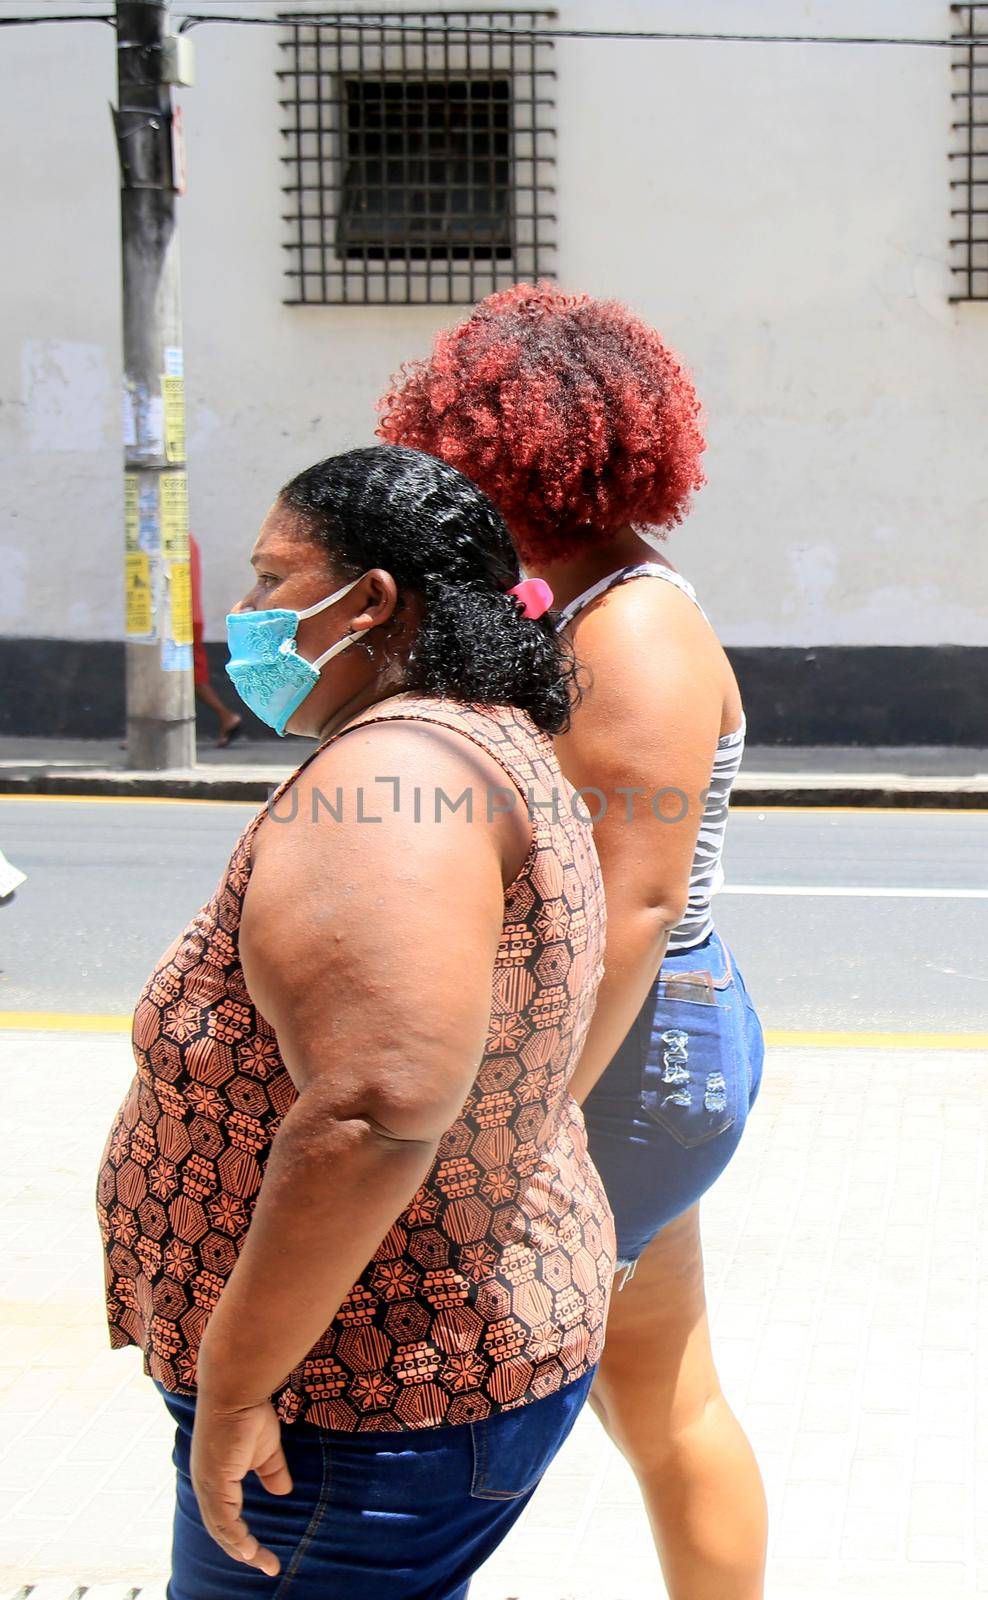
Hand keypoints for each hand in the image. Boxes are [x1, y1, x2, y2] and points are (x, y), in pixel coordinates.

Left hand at [190, 1395, 292, 1576]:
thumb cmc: (249, 1413)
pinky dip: (236, 1538)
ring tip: (262, 1564)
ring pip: (222, 1529)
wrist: (237, 1391)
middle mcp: (206, 1484)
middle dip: (243, 1550)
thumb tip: (283, 1491)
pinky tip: (249, 1551)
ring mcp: (207, 1484)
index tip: (261, 1553)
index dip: (241, 1536)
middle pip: (221, 1529)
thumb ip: (271, 1471)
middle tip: (267, 1565)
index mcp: (215, 1477)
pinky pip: (224, 1519)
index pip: (225, 1516)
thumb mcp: (265, 1450)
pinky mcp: (214, 1481)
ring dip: (242, 1549)